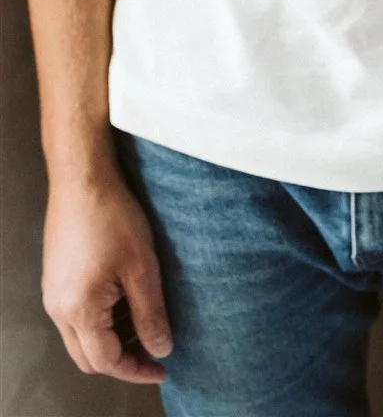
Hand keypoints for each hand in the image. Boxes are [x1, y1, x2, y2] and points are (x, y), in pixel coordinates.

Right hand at [43, 169, 171, 382]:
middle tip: (155, 351)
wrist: (82, 178)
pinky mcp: (56, 278)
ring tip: (146, 325)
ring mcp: (54, 293)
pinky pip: (76, 316)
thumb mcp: (142, 268)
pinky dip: (102, 321)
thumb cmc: (112, 217)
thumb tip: (160, 349)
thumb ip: (150, 314)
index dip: (136, 369)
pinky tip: (126, 302)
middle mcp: (58, 309)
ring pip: (81, 337)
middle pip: (88, 357)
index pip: (106, 361)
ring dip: (112, 339)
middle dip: (122, 360)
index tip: (162, 366)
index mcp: (78, 311)